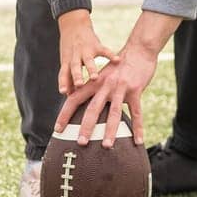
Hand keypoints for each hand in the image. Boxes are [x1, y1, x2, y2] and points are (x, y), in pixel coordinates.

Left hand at [54, 10, 182, 146]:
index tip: (58, 129)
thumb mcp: (103, 75)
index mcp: (94, 82)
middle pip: (93, 108)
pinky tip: (137, 141)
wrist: (139, 50)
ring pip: (114, 113)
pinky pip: (136, 113)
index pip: (74, 99)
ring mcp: (120, 88)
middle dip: (86, 127)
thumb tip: (82, 105)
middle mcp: (105, 85)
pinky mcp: (135, 91)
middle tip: (80, 143)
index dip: (65, 114)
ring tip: (106, 146)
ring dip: (110, 131)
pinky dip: (137, 128)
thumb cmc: (119, 65)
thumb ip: (94, 89)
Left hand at [56, 9, 118, 92]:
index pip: (64, 73)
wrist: (74, 25)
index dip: (63, 82)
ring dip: (91, 68)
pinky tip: (117, 60)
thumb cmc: (70, 49)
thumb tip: (69, 96)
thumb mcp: (67, 61)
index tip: (64, 93)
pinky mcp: (96, 45)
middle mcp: (75, 55)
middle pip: (75, 66)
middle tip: (79, 85)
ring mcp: (86, 49)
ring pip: (88, 59)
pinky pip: (105, 50)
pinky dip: (111, 55)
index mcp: (67, 61)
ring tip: (95, 78)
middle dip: (77, 76)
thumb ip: (68, 78)